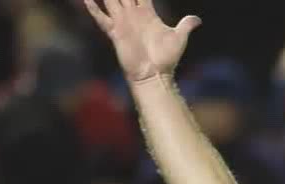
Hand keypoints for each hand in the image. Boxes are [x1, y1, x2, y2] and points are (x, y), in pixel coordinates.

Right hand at [83, 0, 200, 83]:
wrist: (154, 75)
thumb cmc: (166, 58)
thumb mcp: (179, 37)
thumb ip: (186, 25)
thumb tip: (197, 20)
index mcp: (147, 13)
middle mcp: (132, 15)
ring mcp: (123, 23)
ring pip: (111, 0)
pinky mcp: (116, 33)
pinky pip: (101, 19)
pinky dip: (94, 9)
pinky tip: (87, 0)